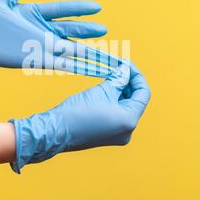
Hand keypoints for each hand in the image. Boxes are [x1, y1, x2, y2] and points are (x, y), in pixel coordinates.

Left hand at [0, 0, 119, 76]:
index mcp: (33, 13)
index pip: (63, 10)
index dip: (80, 9)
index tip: (97, 7)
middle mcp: (38, 30)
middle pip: (70, 31)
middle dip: (87, 31)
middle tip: (105, 31)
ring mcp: (36, 46)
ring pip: (67, 49)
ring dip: (85, 53)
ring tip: (103, 55)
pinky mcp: (31, 59)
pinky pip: (57, 64)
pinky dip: (73, 67)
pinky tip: (86, 68)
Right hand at [10, 61, 150, 172]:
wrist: (56, 130)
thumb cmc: (78, 111)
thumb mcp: (102, 90)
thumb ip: (119, 79)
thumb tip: (126, 70)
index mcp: (129, 120)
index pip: (143, 93)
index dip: (136, 75)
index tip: (126, 63)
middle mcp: (128, 131)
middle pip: (135, 101)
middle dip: (128, 83)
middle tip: (118, 67)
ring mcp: (118, 135)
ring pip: (126, 107)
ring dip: (121, 91)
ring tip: (111, 76)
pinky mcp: (108, 136)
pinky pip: (117, 115)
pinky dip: (114, 101)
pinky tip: (106, 89)